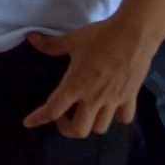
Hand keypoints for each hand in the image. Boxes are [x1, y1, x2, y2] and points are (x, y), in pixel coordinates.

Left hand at [23, 18, 156, 137]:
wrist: (134, 34)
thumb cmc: (100, 37)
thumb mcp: (72, 40)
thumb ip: (50, 45)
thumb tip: (31, 38)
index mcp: (76, 85)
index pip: (53, 109)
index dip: (39, 119)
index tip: (29, 123)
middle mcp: (94, 98)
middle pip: (79, 130)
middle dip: (67, 128)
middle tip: (63, 115)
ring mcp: (114, 101)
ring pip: (101, 128)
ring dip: (90, 123)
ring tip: (85, 111)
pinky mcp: (130, 98)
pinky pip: (124, 119)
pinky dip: (115, 118)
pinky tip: (110, 108)